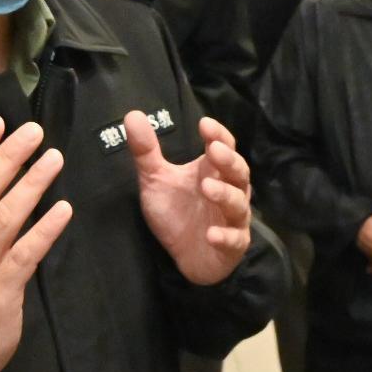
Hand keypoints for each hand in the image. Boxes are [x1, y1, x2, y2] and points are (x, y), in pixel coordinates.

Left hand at [129, 113, 252, 286]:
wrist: (186, 256)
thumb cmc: (176, 212)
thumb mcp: (156, 180)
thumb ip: (146, 151)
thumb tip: (132, 115)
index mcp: (213, 171)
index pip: (224, 146)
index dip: (218, 135)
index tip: (204, 124)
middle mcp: (229, 191)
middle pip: (238, 172)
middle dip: (229, 160)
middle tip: (214, 150)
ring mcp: (233, 219)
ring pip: (238, 204)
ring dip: (225, 195)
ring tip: (206, 188)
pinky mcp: (233, 245)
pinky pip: (234, 240)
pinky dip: (225, 236)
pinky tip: (212, 234)